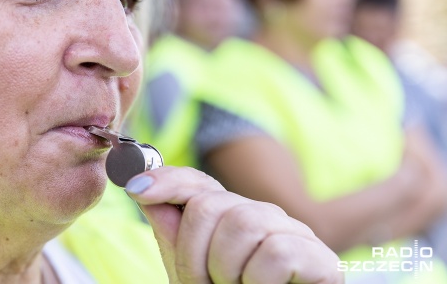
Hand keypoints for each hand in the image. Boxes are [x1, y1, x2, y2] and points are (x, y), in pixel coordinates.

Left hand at [125, 167, 342, 283]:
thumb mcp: (193, 274)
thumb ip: (174, 235)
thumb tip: (143, 187)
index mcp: (231, 217)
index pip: (198, 184)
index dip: (168, 181)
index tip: (136, 190)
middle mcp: (262, 216)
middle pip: (211, 204)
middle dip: (194, 255)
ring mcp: (293, 233)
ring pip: (242, 223)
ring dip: (226, 271)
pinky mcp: (320, 257)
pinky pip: (275, 252)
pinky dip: (258, 282)